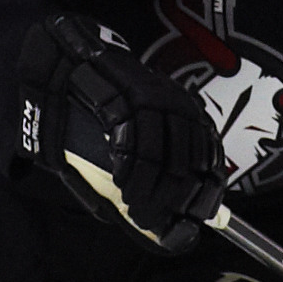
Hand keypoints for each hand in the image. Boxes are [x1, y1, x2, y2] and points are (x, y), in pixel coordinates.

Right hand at [18, 13, 222, 251]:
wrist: (72, 63)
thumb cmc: (107, 101)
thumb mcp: (141, 124)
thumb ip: (156, 159)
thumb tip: (169, 208)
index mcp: (188, 110)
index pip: (209, 156)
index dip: (202, 190)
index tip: (191, 215)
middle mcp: (177, 103)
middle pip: (185, 163)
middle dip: (169, 199)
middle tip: (152, 218)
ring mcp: (152, 100)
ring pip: (159, 158)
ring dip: (147, 191)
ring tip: (136, 207)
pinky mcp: (125, 100)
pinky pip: (131, 145)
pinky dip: (128, 172)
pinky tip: (122, 183)